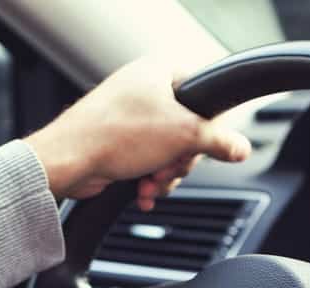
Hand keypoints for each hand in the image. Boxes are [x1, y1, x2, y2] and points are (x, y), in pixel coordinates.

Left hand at [24, 58, 251, 208]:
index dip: (209, 123)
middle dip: (180, 160)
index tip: (206, 142)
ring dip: (164, 175)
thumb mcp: (183, 135)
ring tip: (149, 183)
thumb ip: (219, 140)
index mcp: (159, 72)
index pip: (204, 93)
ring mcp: (129, 117)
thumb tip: (242, 148)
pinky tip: (141, 193)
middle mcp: (143, 90)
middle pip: (188, 130)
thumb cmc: (115, 135)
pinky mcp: (118, 142)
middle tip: (169, 168)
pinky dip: (148, 180)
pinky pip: (148, 162)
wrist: (68, 162)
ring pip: (168, 151)